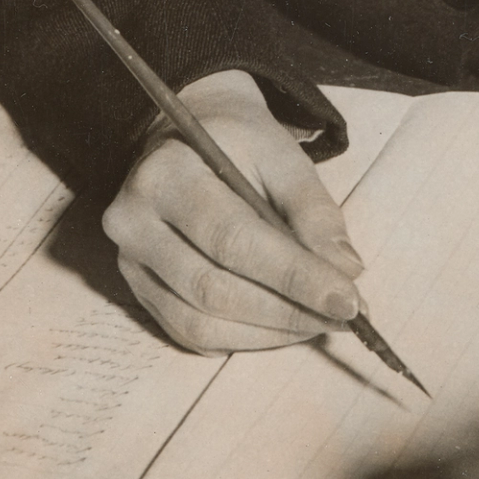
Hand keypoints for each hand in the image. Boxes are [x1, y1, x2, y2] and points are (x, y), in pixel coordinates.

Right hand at [102, 70, 364, 354]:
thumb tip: (345, 271)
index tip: (348, 300)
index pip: (233, 240)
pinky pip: (192, 335)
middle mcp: (133, 223)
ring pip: (201, 323)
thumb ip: (314, 210)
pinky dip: (246, 339)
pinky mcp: (140, 291)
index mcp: (166, 175)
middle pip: (213, 289)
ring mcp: (131, 262)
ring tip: (320, 321)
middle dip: (289, 312)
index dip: (294, 277)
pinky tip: (284, 324)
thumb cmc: (239, 146)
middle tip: (345, 316)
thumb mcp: (282, 155)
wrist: (188, 139)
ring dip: (271, 333)